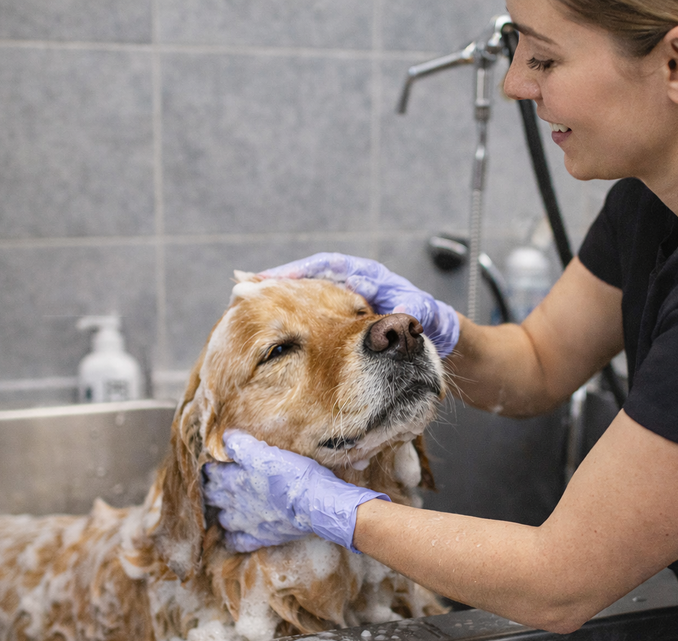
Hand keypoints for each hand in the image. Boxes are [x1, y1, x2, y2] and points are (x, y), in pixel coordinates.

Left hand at [201, 430, 389, 552]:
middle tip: (214, 483)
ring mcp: (246, 523)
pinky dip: (233, 539)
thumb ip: (241, 444)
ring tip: (224, 507)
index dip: (211, 467)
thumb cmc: (293, 474)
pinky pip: (237, 542)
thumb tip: (225, 436)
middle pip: (212, 496)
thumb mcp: (266, 452)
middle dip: (211, 489)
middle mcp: (234, 503)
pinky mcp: (260, 537)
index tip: (212, 463)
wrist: (315, 504)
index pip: (212, 472)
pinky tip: (234, 535)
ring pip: (222, 519)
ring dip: (221, 512)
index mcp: (233, 480)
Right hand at [261, 253, 459, 356]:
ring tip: (244, 299)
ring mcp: (343, 301)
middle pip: (307, 276)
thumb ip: (412, 311)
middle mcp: (351, 283)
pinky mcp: (340, 321)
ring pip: (305, 295)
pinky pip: (310, 315)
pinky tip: (267, 326)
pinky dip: (288, 317)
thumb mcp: (424, 313)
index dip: (298, 271)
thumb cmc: (430, 320)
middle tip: (242, 287)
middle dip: (275, 281)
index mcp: (368, 276)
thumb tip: (401, 313)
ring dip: (276, 297)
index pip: (327, 266)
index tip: (270, 278)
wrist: (435, 338)